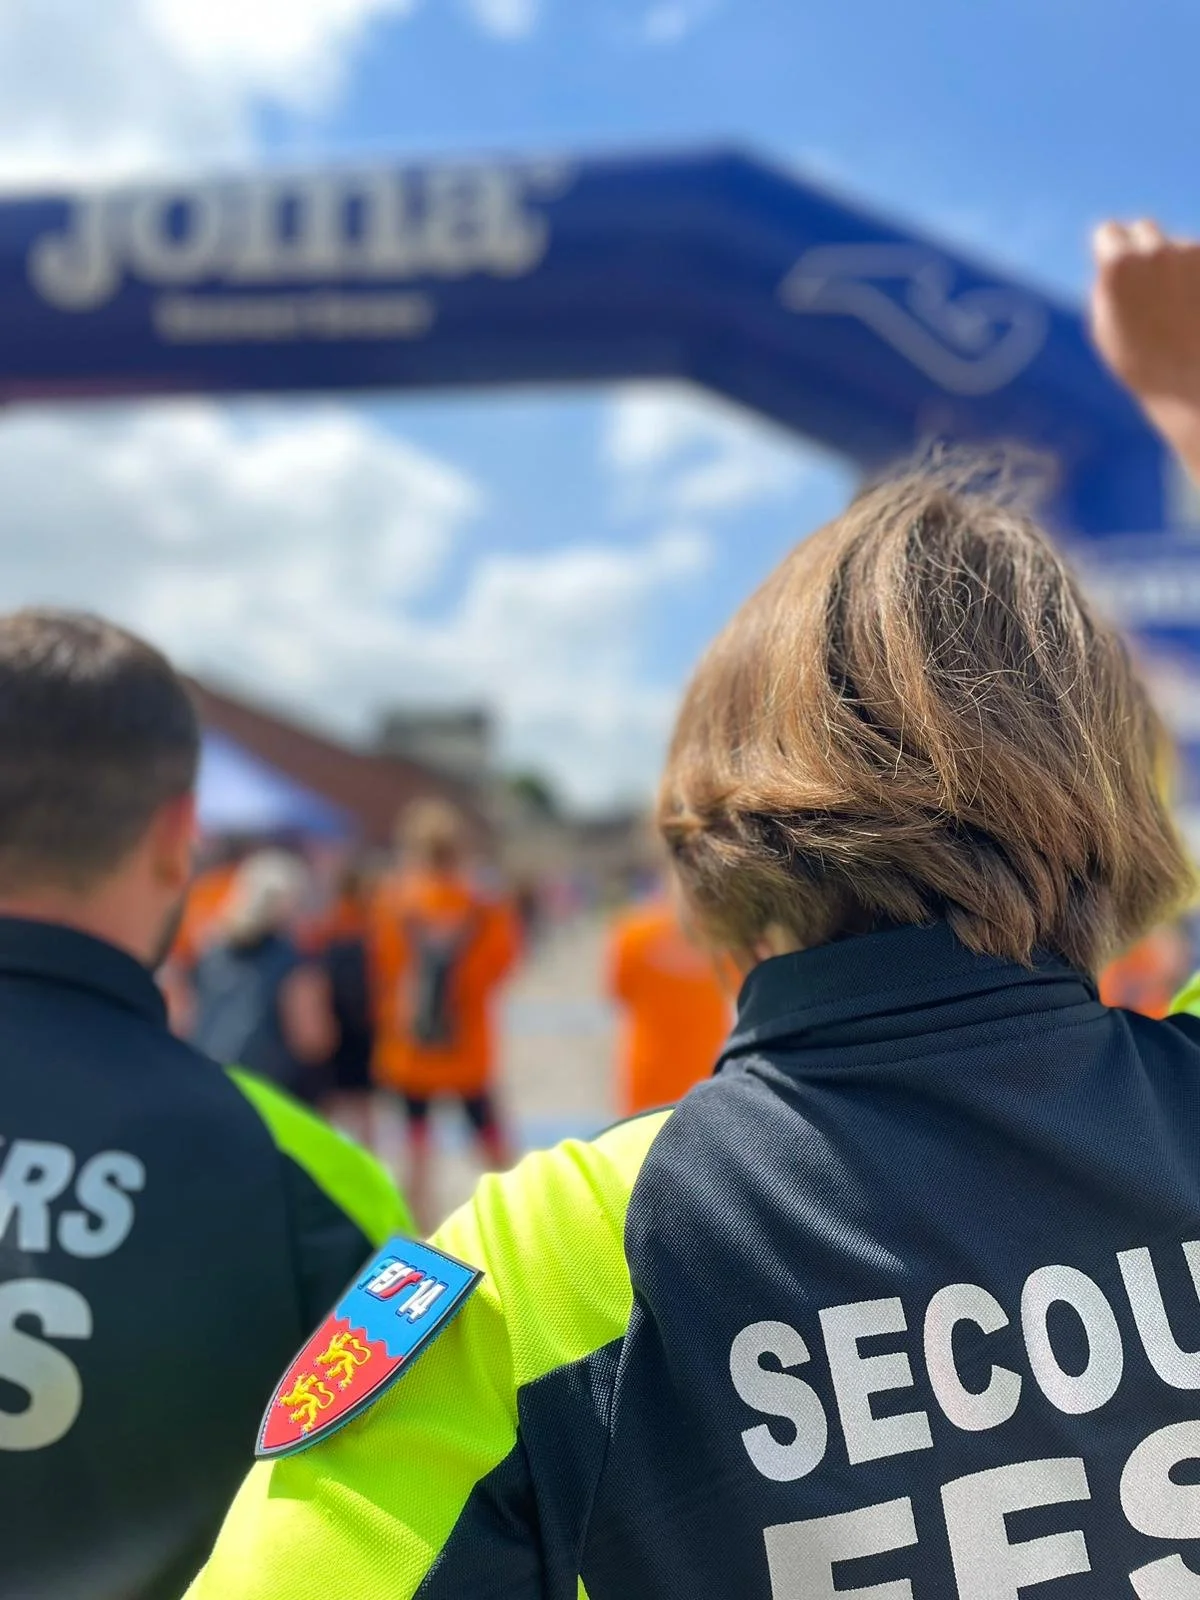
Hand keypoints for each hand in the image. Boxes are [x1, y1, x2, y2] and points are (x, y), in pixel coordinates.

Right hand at [1091, 220, 1199, 476]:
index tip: (1112, 267)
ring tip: (1175, 309)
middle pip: (1144, 229)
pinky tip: (1192, 308)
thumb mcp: (1105, 325)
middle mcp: (1156, 250)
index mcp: (1118, 265)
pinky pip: (1198, 262)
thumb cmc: (1141, 361)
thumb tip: (1113, 259)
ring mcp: (1191, 253)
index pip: (1107, 232)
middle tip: (1143, 284)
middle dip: (1141, 248)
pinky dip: (1195, 278)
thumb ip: (1106, 284)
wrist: (1191, 382)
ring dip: (1173, 266)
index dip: (1108, 250)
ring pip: (1176, 247)